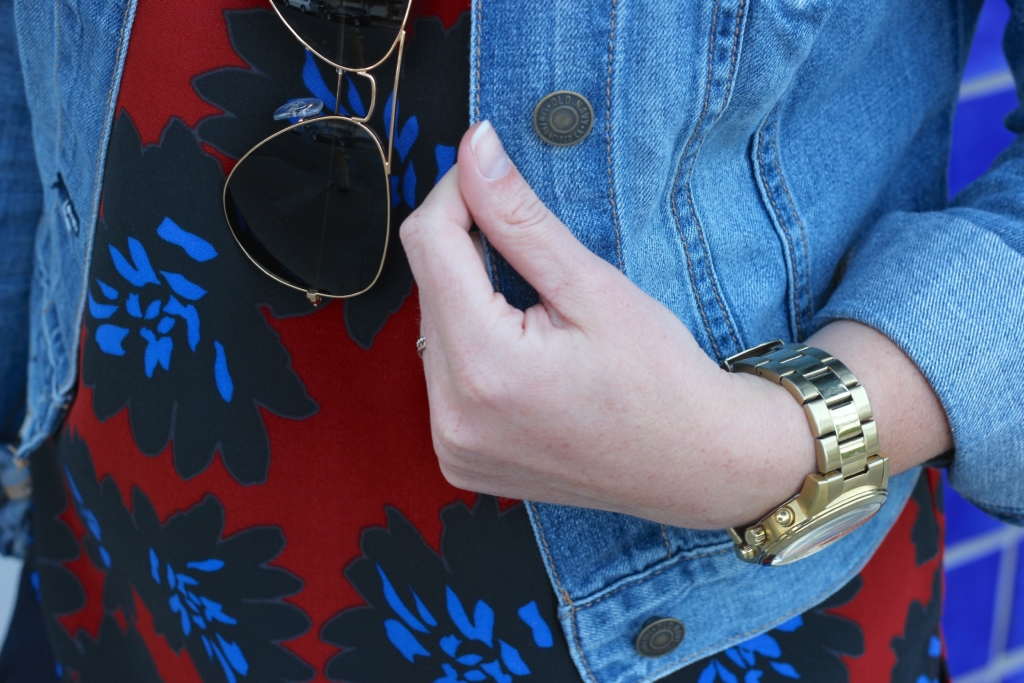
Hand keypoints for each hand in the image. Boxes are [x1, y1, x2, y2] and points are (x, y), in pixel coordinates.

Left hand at [401, 122, 822, 528]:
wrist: (694, 465)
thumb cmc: (661, 380)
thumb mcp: (592, 286)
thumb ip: (519, 217)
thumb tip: (475, 150)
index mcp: (486, 368)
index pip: (428, 244)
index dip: (456, 195)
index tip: (490, 178)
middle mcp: (453, 416)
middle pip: (426, 287)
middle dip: (467, 252)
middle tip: (530, 253)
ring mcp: (452, 445)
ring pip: (431, 330)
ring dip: (467, 301)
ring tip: (535, 316)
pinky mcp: (457, 459)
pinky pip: (442, 377)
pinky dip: (471, 348)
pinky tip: (522, 355)